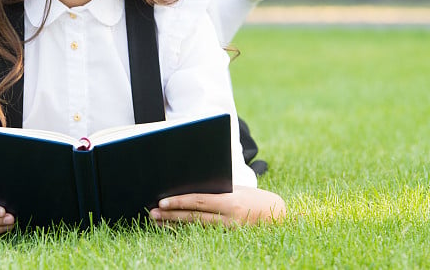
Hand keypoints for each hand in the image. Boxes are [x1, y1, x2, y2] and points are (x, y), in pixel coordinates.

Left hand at [148, 186, 285, 225]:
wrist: (278, 215)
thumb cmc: (255, 197)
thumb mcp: (236, 190)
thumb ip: (216, 191)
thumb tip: (189, 190)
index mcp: (231, 203)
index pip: (199, 202)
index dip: (179, 202)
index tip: (161, 202)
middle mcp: (229, 219)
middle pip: (193, 217)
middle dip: (171, 215)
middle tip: (152, 213)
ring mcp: (229, 232)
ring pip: (195, 228)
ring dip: (174, 224)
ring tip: (158, 221)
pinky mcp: (228, 238)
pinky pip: (203, 234)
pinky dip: (186, 230)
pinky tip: (173, 228)